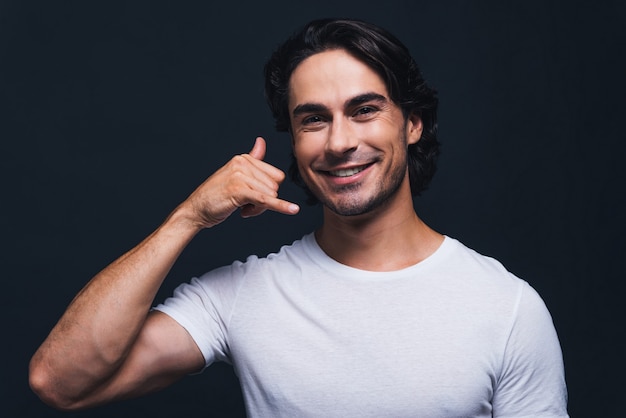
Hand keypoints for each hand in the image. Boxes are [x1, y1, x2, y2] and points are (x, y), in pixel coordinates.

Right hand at [180, 137, 298, 228]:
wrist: (196, 209)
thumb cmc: (216, 195)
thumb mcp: (235, 173)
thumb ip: (252, 158)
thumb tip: (261, 141)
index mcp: (244, 159)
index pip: (276, 176)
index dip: (268, 191)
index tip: (252, 197)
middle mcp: (242, 164)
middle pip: (275, 187)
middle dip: (264, 201)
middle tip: (245, 205)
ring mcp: (240, 176)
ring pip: (270, 196)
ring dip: (259, 208)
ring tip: (241, 208)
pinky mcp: (239, 190)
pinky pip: (266, 200)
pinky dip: (280, 206)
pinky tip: (292, 210)